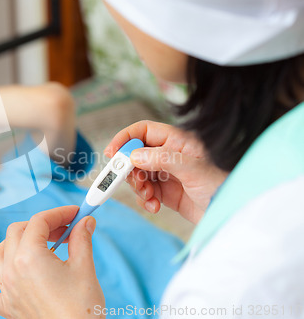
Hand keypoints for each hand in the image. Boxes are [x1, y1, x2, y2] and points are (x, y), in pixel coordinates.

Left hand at [0, 206, 104, 318]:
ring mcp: (7, 289)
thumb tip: (85, 222)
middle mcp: (12, 271)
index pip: (39, 221)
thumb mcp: (84, 267)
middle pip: (17, 231)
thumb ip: (81, 238)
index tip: (74, 214)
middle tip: (65, 229)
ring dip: (16, 242)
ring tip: (38, 244)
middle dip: (41, 225)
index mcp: (29, 257)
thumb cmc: (81, 310)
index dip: (59, 213)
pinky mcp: (6, 307)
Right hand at [105, 121, 227, 223]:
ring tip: (150, 197)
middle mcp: (169, 155)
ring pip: (137, 175)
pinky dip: (145, 200)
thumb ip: (163, 159)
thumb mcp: (193, 169)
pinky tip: (155, 206)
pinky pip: (145, 192)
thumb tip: (134, 156)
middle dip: (129, 170)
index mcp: (176, 141)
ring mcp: (166, 174)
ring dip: (138, 187)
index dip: (125, 138)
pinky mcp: (166, 192)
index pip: (143, 131)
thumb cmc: (222, 185)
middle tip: (133, 182)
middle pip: (135, 155)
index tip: (112, 153)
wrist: (233, 213)